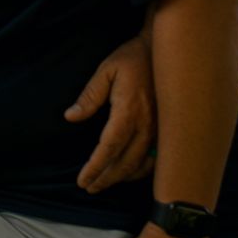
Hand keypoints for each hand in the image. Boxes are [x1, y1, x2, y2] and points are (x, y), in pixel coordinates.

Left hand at [65, 31, 156, 190]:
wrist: (164, 50)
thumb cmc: (132, 58)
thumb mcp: (106, 71)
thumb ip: (89, 96)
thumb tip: (70, 117)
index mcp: (128, 112)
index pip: (108, 148)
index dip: (95, 168)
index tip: (82, 180)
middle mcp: (147, 125)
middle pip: (124, 162)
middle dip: (106, 178)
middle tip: (89, 187)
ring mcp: (159, 129)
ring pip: (141, 164)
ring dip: (122, 177)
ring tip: (105, 183)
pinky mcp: (166, 128)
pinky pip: (155, 158)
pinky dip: (142, 170)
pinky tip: (131, 173)